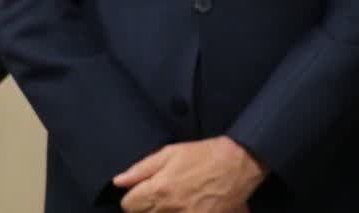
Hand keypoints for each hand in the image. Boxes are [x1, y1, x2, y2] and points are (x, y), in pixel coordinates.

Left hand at [113, 136, 266, 211]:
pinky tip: (185, 207)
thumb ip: (142, 168)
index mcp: (160, 188)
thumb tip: (118, 182)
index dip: (134, 197)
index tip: (145, 192)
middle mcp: (169, 208)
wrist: (240, 163)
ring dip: (162, 212)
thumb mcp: (172, 152)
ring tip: (173, 203)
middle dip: (147, 207)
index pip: (129, 205)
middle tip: (162, 197)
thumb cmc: (205, 154)